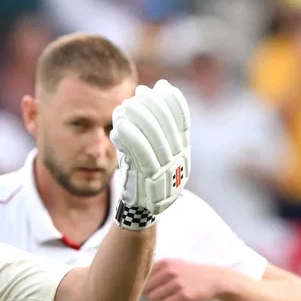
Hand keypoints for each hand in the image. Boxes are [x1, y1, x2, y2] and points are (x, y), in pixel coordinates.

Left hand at [110, 79, 190, 227]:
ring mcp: (164, 174)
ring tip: (125, 105)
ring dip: (140, 120)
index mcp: (183, 156)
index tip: (162, 86)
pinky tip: (117, 127)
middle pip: (168, 130)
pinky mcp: (147, 182)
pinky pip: (139, 157)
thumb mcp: (152, 154)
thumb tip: (152, 94)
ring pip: (155, 141)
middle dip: (154, 106)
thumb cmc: (141, 178)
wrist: (139, 214)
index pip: (182, 124)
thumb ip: (154, 131)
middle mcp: (178, 164)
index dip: (174, 103)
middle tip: (139, 91)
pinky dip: (130, 139)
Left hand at [144, 259, 224, 300]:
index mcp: (165, 263)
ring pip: (154, 297)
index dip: (141, 283)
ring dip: (158, 298)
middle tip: (158, 292)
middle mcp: (170, 272)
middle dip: (150, 292)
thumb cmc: (189, 272)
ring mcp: (177, 284)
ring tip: (167, 295)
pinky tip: (173, 300)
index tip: (143, 287)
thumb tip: (136, 279)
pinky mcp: (183, 295)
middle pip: (146, 287)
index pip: (143, 276)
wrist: (213, 279)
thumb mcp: (173, 264)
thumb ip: (156, 269)